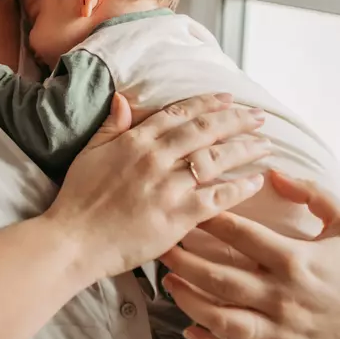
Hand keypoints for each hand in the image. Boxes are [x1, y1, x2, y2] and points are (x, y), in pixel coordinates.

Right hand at [43, 93, 270, 282]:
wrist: (74, 240)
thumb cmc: (78, 199)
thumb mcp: (89, 152)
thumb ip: (111, 126)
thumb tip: (123, 98)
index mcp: (135, 141)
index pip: (178, 113)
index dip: (207, 103)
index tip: (228, 98)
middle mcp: (155, 158)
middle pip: (204, 130)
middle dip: (235, 120)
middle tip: (259, 116)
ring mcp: (168, 186)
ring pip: (215, 159)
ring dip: (244, 149)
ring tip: (265, 144)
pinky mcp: (177, 215)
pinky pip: (217, 197)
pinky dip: (239, 188)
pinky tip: (256, 181)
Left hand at [159, 170, 339, 338]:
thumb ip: (313, 194)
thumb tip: (275, 172)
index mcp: (296, 260)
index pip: (241, 234)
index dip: (209, 217)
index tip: (188, 204)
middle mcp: (284, 296)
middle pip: (220, 277)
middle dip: (184, 260)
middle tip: (162, 245)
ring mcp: (281, 329)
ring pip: (223, 318)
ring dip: (189, 301)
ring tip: (169, 282)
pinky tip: (191, 329)